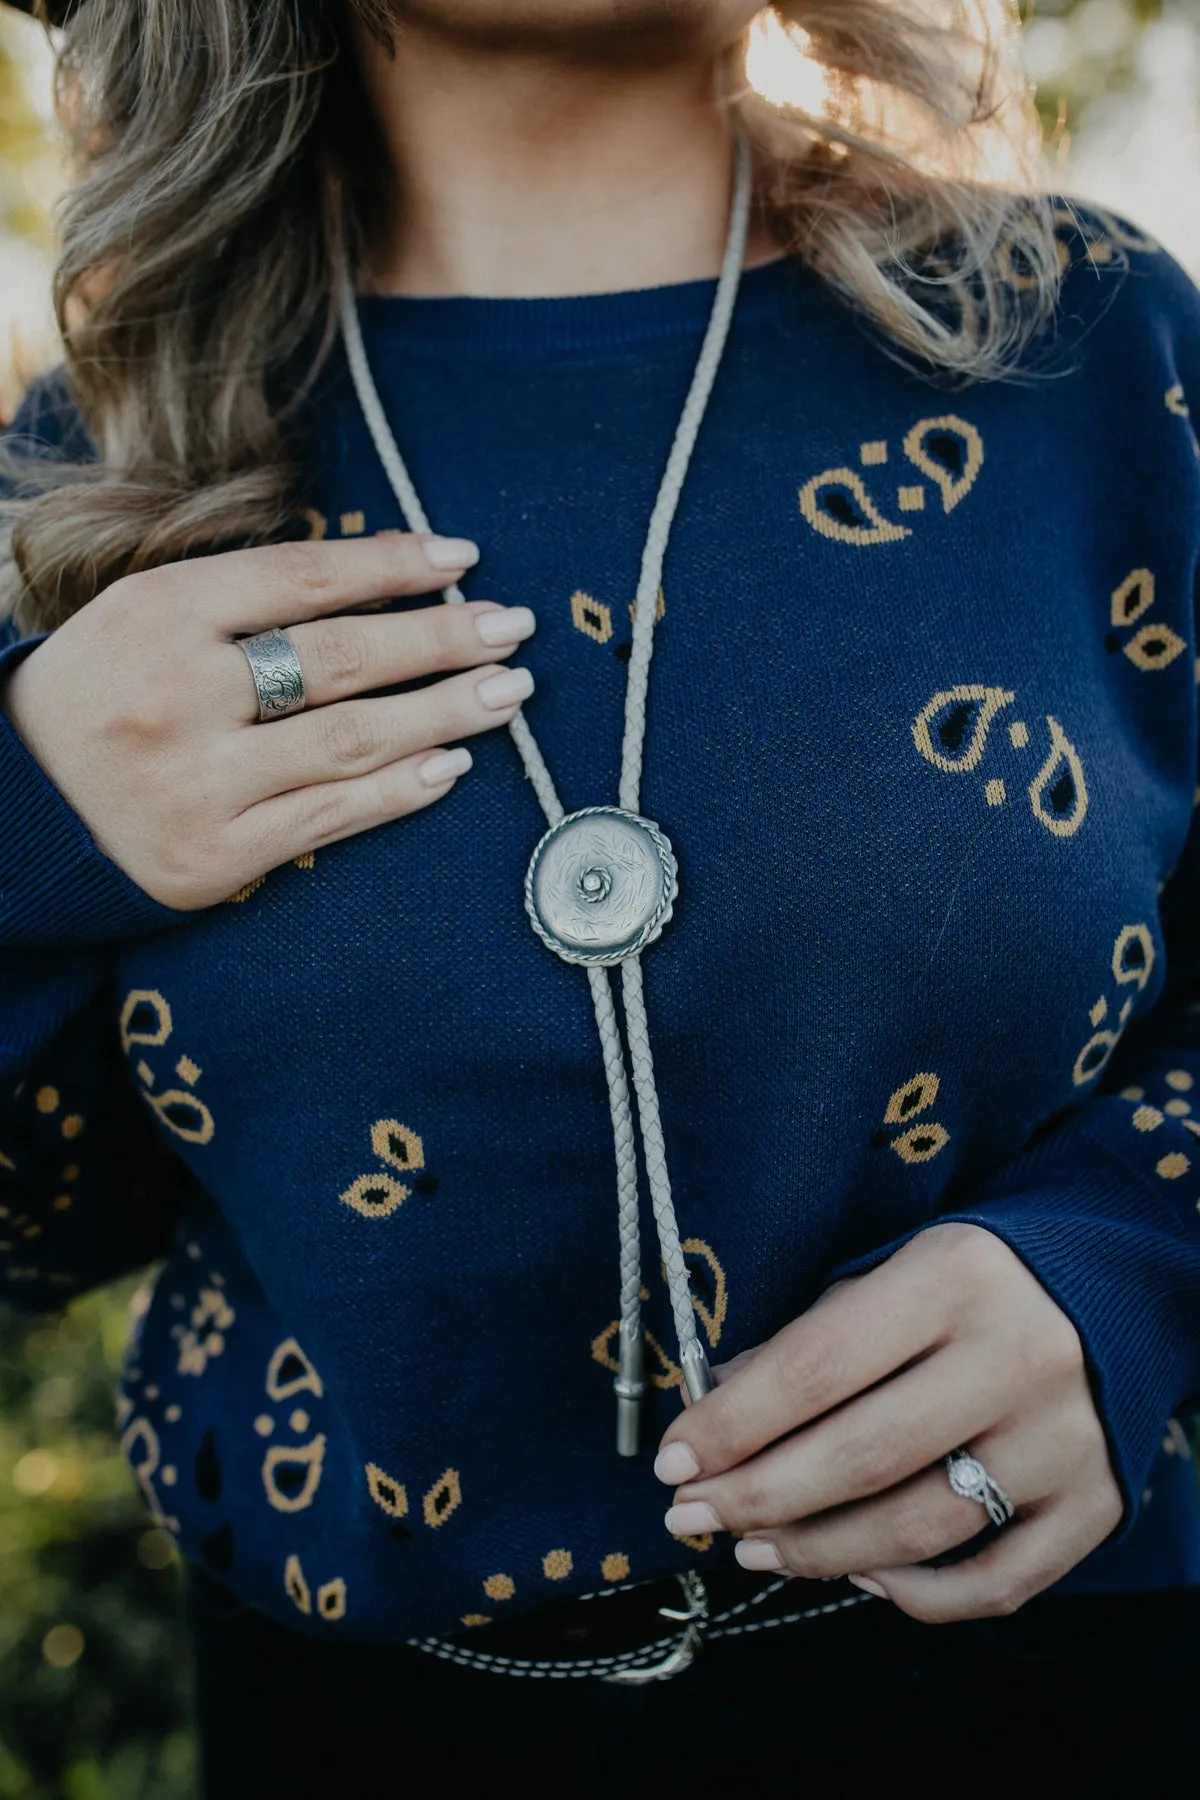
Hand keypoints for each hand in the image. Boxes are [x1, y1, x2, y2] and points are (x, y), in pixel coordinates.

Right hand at [3, 535, 534, 909]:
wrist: (14, 809)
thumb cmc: (102, 694)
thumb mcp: (146, 617)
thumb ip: (243, 599)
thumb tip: (386, 582)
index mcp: (157, 613)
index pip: (302, 579)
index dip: (392, 564)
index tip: (463, 557)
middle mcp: (178, 696)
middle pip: (341, 658)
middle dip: (441, 639)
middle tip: (514, 627)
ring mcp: (196, 783)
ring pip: (349, 740)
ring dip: (444, 713)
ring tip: (509, 694)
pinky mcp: (212, 857)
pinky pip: (328, 818)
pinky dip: (399, 790)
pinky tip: (454, 767)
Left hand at [654, 1224, 1122, 1621]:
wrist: (1110, 1289)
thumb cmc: (971, 1284)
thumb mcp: (889, 1273)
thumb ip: (808, 1340)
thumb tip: (714, 1410)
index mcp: (954, 1280)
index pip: (816, 1367)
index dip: (731, 1424)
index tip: (671, 1461)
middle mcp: (1018, 1357)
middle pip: (859, 1456)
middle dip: (755, 1496)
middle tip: (690, 1517)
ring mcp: (1063, 1439)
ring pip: (915, 1529)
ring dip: (816, 1552)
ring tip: (752, 1547)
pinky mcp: (1096, 1504)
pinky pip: (994, 1583)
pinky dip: (914, 1596)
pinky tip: (856, 1574)